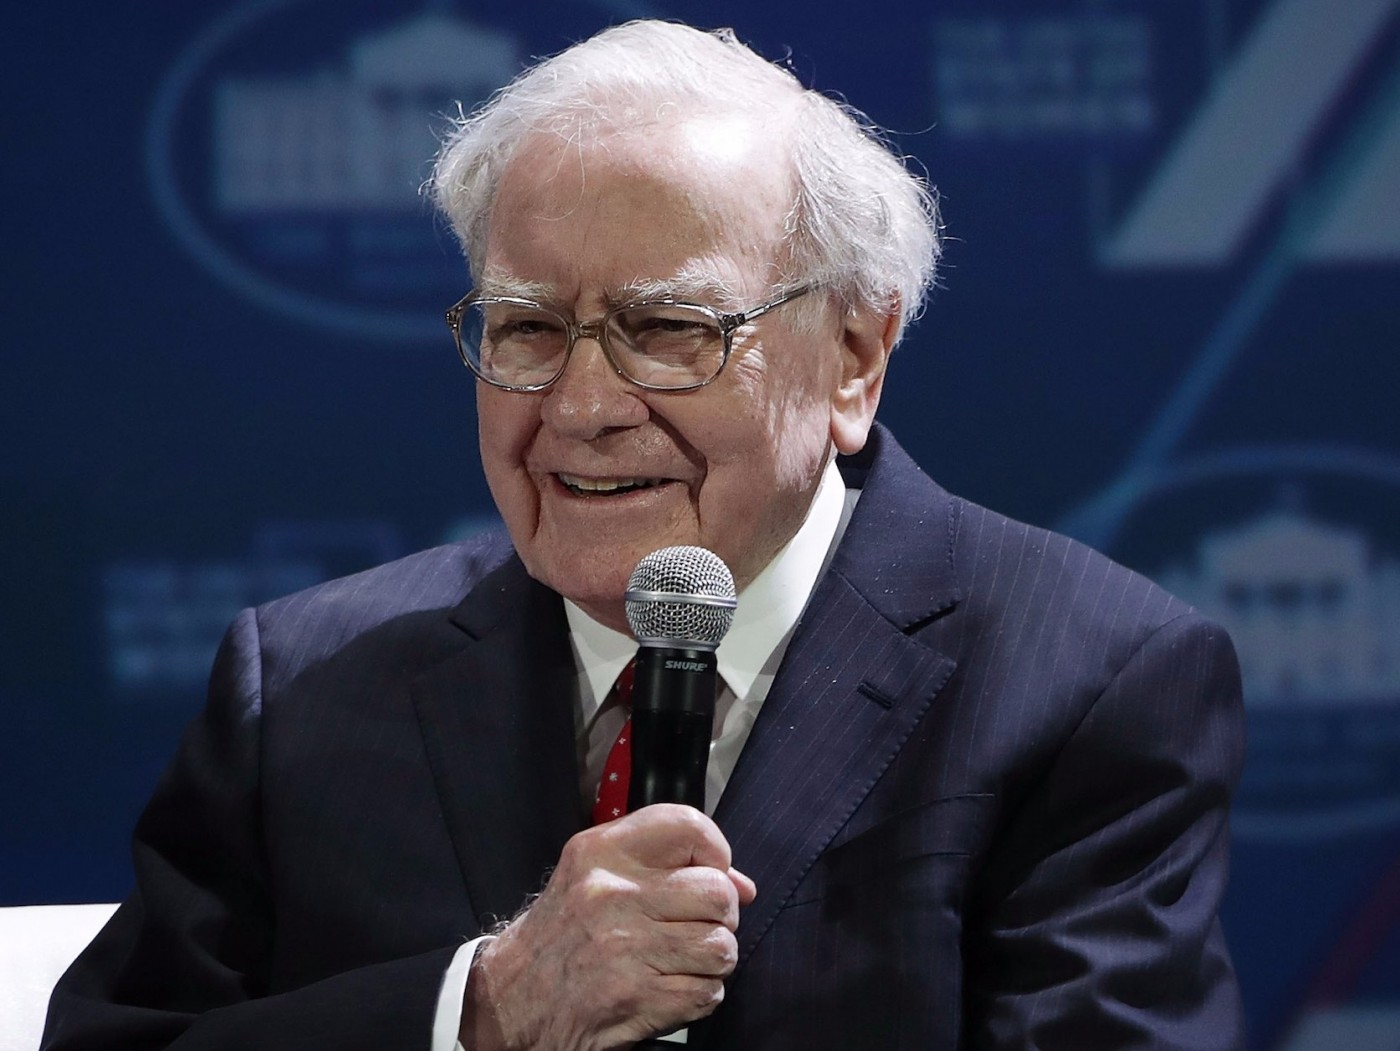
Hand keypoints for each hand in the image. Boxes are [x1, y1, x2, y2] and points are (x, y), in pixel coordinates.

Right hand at [460, 803, 756, 1049]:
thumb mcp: (596, 877)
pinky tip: (672, 989)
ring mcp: (625, 949)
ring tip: (685, 960)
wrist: (510, 1000)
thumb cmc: (563, 933)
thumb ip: (665, 867)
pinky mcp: (636, 998)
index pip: (686, 825)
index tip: (709, 871)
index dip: (715, 849)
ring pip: (721, 946)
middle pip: (716, 892)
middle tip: (697, 925)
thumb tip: (742, 885)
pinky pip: (708, 992)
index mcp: (600, 853)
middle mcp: (612, 895)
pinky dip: (700, 994)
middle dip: (720, 915)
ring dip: (713, 959)